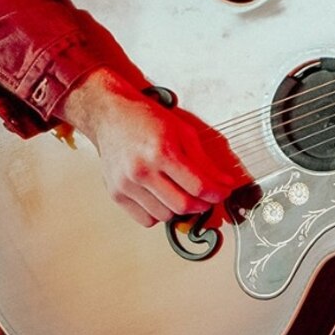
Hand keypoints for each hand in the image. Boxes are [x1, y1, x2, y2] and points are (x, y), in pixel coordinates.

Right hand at [62, 68, 256, 228]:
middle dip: (202, 204)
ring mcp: (126, 184)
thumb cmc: (146, 119)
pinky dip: (158, 213)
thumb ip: (204, 161)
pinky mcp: (116, 194)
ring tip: (180, 192)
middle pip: (183, 206)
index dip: (217, 193)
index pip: (198, 186)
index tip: (223, 192)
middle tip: (206, 196)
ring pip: (165, 215)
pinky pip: (145, 219)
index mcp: (161, 152)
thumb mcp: (183, 132)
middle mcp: (141, 170)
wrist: (110, 116)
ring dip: (179, 209)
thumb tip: (224, 183)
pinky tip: (161, 197)